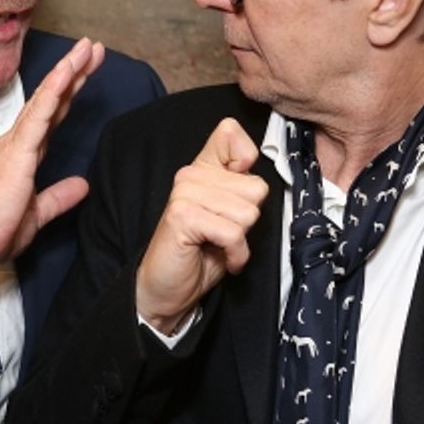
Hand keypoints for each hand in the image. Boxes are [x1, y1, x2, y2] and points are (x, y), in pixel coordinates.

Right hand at [0, 38, 104, 272]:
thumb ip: (59, 196)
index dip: (70, 91)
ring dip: (68, 71)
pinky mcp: (17, 152)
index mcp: (26, 153)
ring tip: (87, 48)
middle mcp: (20, 142)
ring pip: (46, 98)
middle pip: (52, 99)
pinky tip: (66, 74)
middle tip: (94, 47)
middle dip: (74, 71)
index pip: (52, 115)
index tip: (88, 70)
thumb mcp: (38, 211)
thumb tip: (82, 185)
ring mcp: (17, 143)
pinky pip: (38, 115)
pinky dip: (53, 92)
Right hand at [136, 118, 268, 334]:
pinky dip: (235, 254)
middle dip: (248, 218)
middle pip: (256, 187)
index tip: (237, 192)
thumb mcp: (230, 216)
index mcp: (203, 168)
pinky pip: (233, 233)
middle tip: (225, 232)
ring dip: (241, 240)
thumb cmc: (202, 254)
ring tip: (220, 245)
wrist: (167, 290)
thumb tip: (255, 167)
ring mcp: (184, 193)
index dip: (247, 161)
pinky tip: (220, 257)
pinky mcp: (182, 216)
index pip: (231, 133)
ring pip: (247, 212)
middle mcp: (191, 174)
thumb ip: (241, 187)